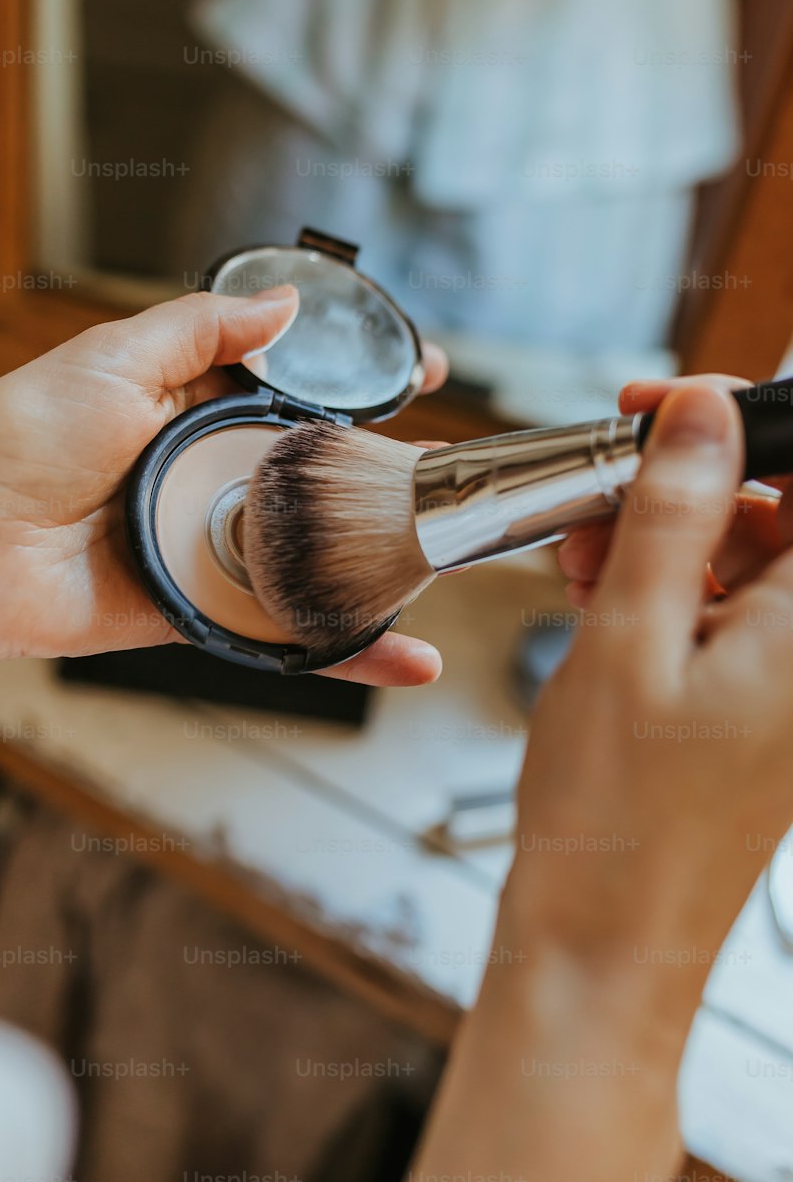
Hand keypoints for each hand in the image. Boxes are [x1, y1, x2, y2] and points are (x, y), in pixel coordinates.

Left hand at [0, 289, 445, 686]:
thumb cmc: (23, 439)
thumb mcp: (115, 356)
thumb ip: (204, 330)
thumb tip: (287, 303)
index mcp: (199, 406)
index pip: (301, 389)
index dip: (360, 382)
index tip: (417, 370)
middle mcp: (215, 474)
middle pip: (324, 472)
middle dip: (394, 469)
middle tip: (455, 470)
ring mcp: (216, 544)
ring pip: (318, 553)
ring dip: (389, 558)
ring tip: (454, 547)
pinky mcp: (209, 610)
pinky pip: (287, 630)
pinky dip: (349, 650)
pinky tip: (412, 656)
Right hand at [503, 379, 792, 1018]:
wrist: (603, 942)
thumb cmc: (616, 812)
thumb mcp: (630, 636)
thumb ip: (676, 513)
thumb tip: (705, 411)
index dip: (745, 429)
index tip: (666, 409)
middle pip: (774, 519)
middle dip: (685, 485)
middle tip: (599, 488)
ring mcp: (785, 689)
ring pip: (740, 565)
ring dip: (661, 539)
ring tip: (579, 555)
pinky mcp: (751, 712)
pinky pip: (719, 618)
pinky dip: (660, 593)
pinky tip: (596, 595)